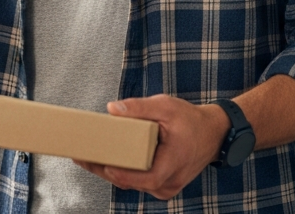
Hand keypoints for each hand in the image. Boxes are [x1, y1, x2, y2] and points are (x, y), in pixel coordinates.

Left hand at [74, 95, 229, 199]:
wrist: (213, 133)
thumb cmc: (191, 121)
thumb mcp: (166, 107)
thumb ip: (139, 107)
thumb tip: (112, 109)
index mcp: (174, 163)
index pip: (146, 177)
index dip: (124, 174)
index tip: (104, 164)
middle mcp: (170, 182)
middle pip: (132, 182)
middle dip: (104, 169)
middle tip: (81, 156)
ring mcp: (166, 186)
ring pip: (132, 183)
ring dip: (110, 171)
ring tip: (86, 157)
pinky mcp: (162, 184)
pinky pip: (137, 181)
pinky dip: (121, 171)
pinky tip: (103, 160)